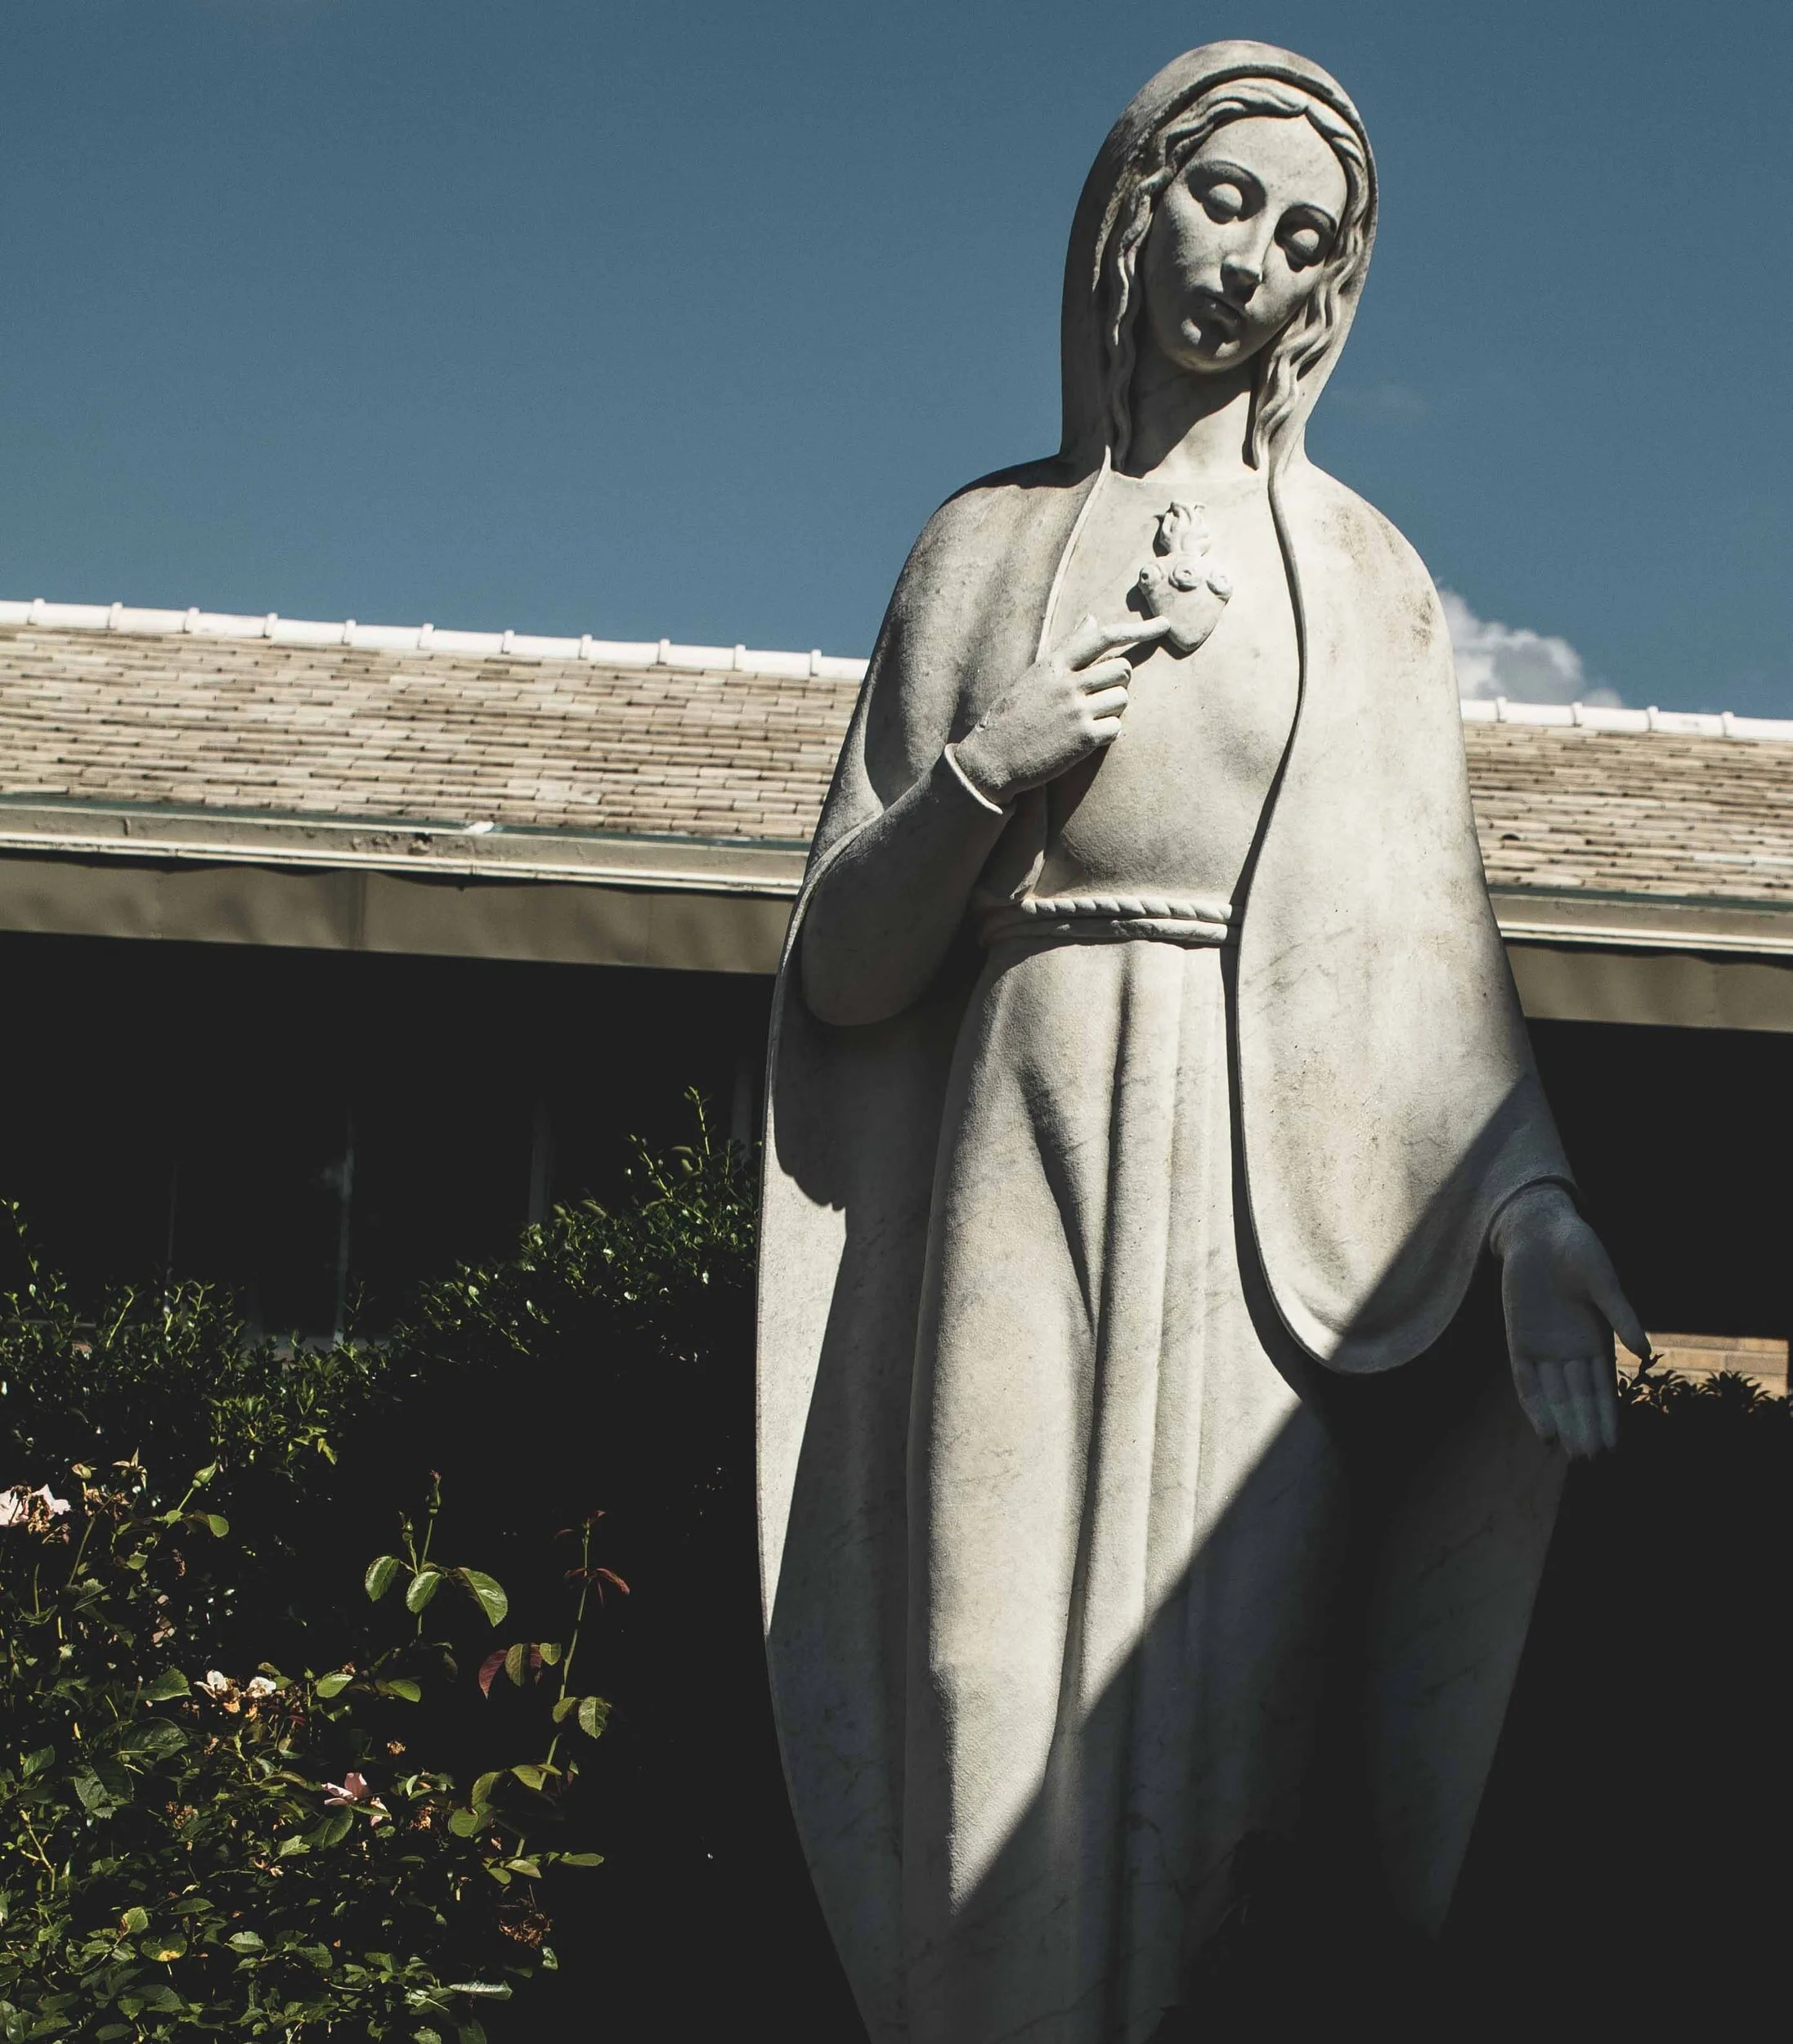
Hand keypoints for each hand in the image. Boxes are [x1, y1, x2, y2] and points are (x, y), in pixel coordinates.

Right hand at [951, 613, 1171, 804]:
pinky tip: (1086, 738)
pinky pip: (1117, 728)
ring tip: (1088, 718)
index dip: (1138, 629)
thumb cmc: (1014, 715)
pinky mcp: (1083, 738)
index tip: (1164, 625)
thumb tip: (1092, 619)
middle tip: (1099, 696)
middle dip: (1118, 682)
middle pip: (1122, 669)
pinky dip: (1107, 734)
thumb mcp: (1036, 675)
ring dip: (1112, 710)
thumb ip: (1067, 648)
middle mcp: (1067, 682)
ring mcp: (1076, 710)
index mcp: (1054, 664)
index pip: (1102, 636)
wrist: (992, 757)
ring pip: (1122, 698)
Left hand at [1491, 1183, 1649, 1459]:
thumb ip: (1620, 1315)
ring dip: (1563, 1422)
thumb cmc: (1578, 1251)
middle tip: (1591, 1458)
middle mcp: (1572, 1350)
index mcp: (1598, 1340)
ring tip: (1571, 1452)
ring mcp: (1545, 1347)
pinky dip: (1534, 1403)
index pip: (1604, 1387)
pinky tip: (1542, 1428)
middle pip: (1580, 1397)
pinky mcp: (1520, 1340)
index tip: (1614, 1445)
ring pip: (1555, 1394)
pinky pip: (1526, 1378)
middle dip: (1585, 1426)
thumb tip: (1644, 1351)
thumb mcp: (1602, 1282)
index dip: (1608, 1416)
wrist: (1538, 1231)